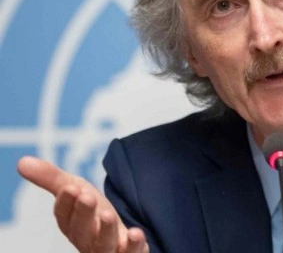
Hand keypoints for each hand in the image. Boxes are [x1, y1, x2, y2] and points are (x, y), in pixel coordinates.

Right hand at [17, 156, 148, 252]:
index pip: (64, 215)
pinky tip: (137, 233)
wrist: (121, 237)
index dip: (66, 203)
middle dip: (83, 213)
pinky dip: (133, 245)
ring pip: (103, 244)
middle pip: (82, 230)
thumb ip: (53, 178)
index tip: (70, 187)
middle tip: (87, 195)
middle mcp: (87, 239)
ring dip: (105, 230)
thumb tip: (22, 161)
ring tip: (107, 214)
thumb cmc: (94, 214)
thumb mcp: (77, 191)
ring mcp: (108, 249)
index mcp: (72, 224)